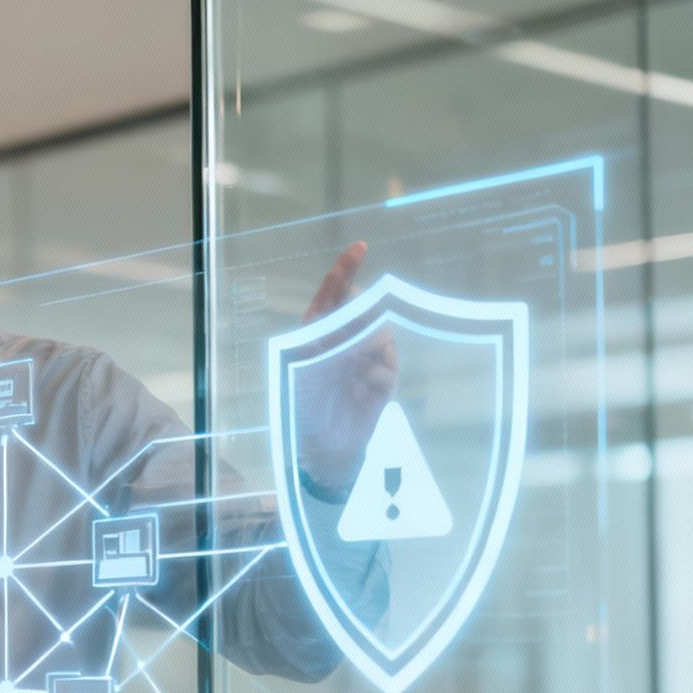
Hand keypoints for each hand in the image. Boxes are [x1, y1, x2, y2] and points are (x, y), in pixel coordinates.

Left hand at [291, 241, 400, 491]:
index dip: (345, 268)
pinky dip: (374, 374)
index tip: (360, 247)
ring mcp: (369, 356)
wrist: (323, 444)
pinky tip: (361, 388)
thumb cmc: (304, 403)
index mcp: (321, 329)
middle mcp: (347, 338)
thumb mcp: (305, 363)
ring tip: (352, 372)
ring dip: (366, 348)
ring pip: (380, 333)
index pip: (334, 292)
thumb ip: (324, 336)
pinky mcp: (385, 378)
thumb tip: (352, 315)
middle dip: (358, 316)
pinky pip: (387, 364)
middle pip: (363, 308)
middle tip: (346, 343)